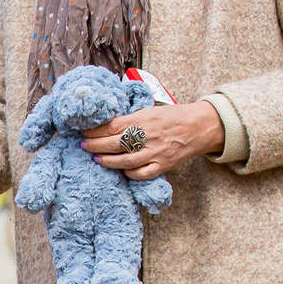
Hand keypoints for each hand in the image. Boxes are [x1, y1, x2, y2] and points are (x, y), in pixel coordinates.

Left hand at [78, 100, 223, 181]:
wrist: (198, 126)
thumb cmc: (171, 117)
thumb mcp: (149, 110)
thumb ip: (130, 118)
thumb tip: (105, 123)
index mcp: (142, 119)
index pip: (112, 126)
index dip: (95, 131)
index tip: (84, 132)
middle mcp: (147, 136)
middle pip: (114, 143)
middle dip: (94, 145)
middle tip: (84, 146)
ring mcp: (155, 152)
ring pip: (124, 161)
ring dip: (107, 161)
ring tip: (96, 158)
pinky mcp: (162, 165)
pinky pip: (141, 174)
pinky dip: (129, 173)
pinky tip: (122, 169)